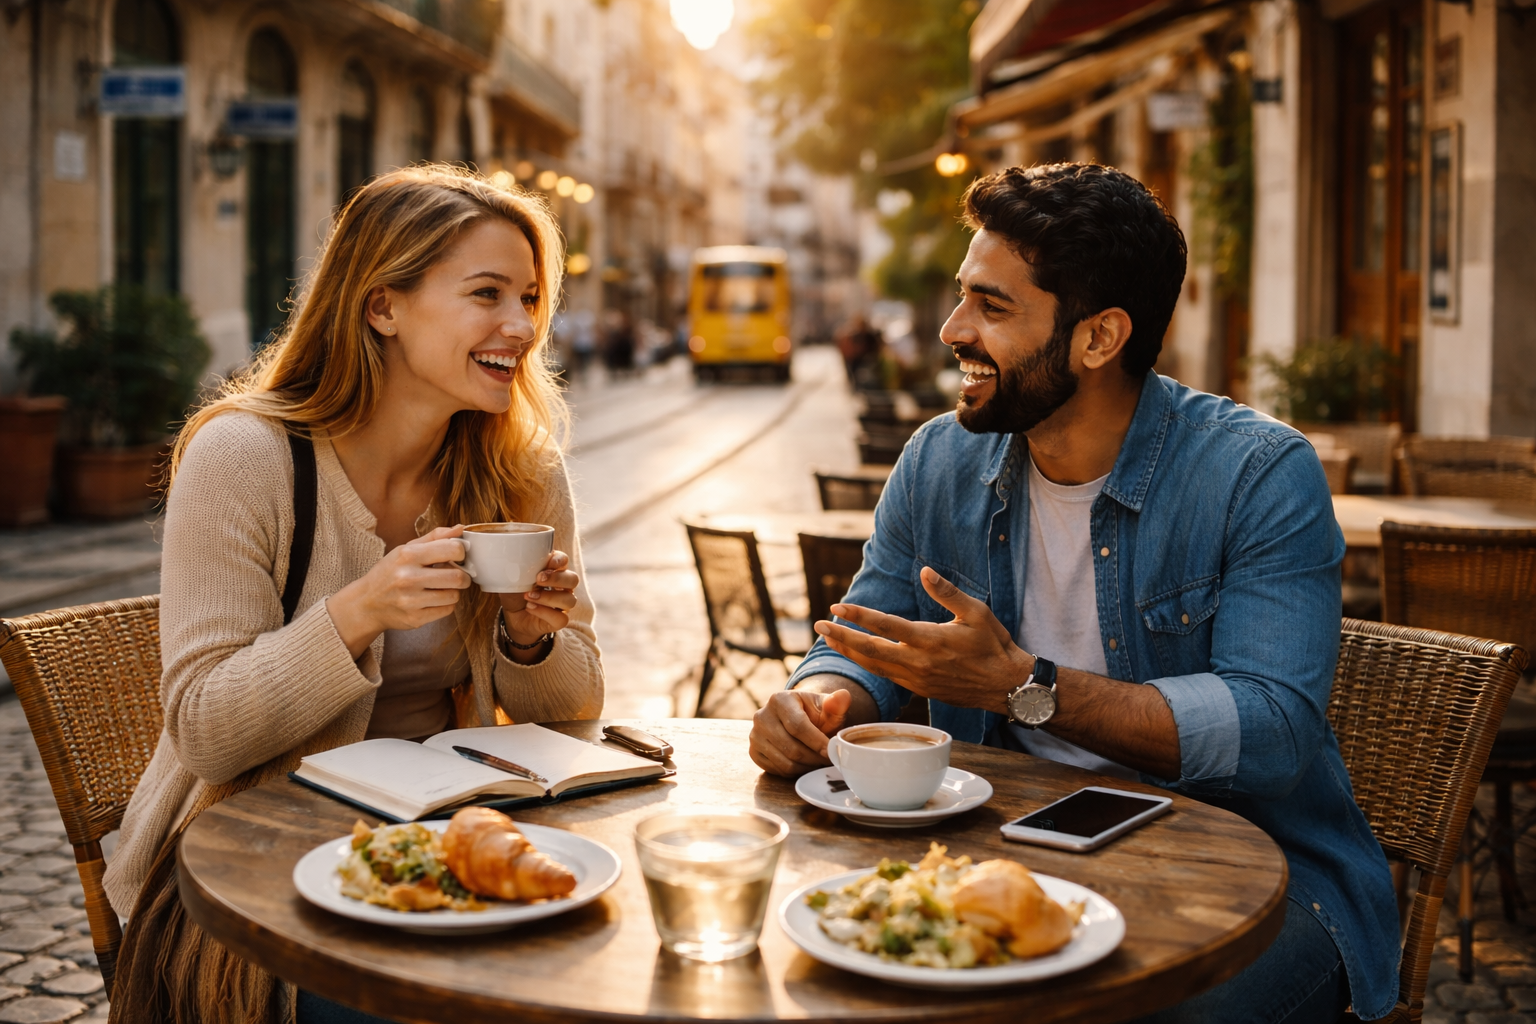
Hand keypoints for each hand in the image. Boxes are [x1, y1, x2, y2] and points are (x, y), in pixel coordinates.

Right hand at [327, 526, 470, 657]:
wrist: (367, 603)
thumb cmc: (389, 573)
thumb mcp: (406, 550)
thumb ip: (434, 537)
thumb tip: (460, 529)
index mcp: (408, 555)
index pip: (453, 550)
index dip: (461, 553)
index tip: (457, 557)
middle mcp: (408, 577)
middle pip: (457, 577)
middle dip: (463, 577)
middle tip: (458, 576)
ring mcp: (411, 600)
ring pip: (454, 596)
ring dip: (454, 592)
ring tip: (443, 588)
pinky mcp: (415, 618)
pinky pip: (447, 611)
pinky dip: (445, 605)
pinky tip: (434, 599)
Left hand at [498, 550, 578, 644]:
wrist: (512, 615)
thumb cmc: (515, 592)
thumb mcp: (512, 578)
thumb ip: (517, 568)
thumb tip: (512, 559)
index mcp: (554, 571)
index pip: (564, 561)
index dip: (560, 560)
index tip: (549, 562)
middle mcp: (563, 587)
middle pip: (573, 579)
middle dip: (557, 578)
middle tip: (538, 579)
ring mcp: (562, 604)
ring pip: (569, 600)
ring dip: (549, 597)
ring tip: (529, 596)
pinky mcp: (559, 621)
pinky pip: (561, 618)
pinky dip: (545, 613)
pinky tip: (531, 608)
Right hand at [749, 687, 854, 775]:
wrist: (797, 720)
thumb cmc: (814, 714)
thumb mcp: (827, 706)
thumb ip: (837, 703)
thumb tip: (844, 696)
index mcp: (779, 700)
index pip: (797, 725)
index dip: (816, 741)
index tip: (831, 752)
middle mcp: (761, 716)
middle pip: (791, 746)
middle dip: (814, 758)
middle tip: (829, 761)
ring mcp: (755, 735)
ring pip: (784, 761)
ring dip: (807, 767)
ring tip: (820, 763)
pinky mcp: (754, 752)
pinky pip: (777, 770)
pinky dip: (795, 772)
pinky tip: (806, 765)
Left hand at [814, 566, 1031, 713]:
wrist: (1007, 686)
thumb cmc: (994, 645)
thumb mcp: (976, 612)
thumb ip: (947, 592)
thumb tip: (924, 571)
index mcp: (929, 640)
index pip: (884, 626)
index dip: (857, 616)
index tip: (836, 608)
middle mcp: (918, 663)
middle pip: (869, 650)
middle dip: (840, 638)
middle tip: (817, 626)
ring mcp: (917, 680)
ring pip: (874, 666)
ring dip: (849, 652)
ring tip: (829, 640)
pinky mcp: (920, 690)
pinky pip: (886, 676)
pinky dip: (867, 665)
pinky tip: (857, 656)